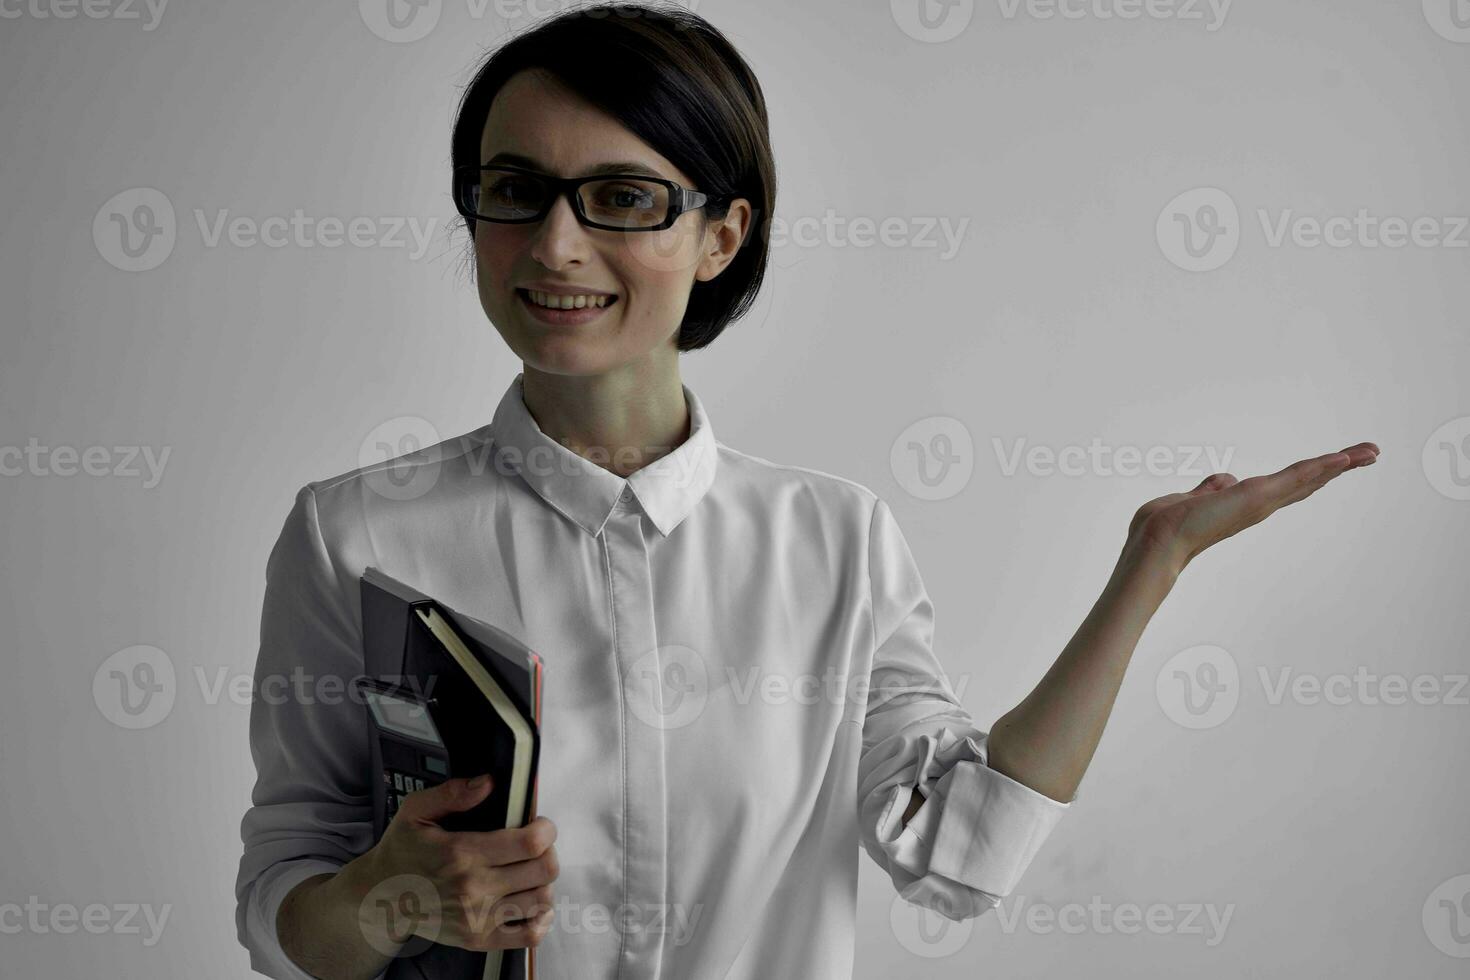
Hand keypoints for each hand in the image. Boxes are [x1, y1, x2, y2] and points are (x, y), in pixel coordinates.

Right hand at [361, 775, 557, 952]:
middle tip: (537, 846)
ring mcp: (478, 918)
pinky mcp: (479, 939)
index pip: (530, 843)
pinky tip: (531, 902)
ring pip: (541, 900)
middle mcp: (474, 888)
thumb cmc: (401, 853)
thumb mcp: (415, 811)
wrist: (380, 898)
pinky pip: (528, 935)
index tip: (540, 825)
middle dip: (548, 852)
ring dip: (543, 882)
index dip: (545, 830)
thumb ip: (452, 793)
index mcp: (462, 853)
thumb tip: (487, 783)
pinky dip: (540, 919)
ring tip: (530, 872)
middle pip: (543, 870)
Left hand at [1125, 441, 1379, 575]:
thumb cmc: (1166, 525)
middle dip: (1338, 468)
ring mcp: (1261, 503)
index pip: (1287, 486)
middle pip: (1307, 482)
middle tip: (1371, 454)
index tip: (1336, 462)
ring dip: (1340, 463)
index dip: (1312, 475)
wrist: (1158, 540)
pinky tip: (1344, 457)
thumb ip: (1210, 489)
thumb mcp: (1192, 498)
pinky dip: (1321, 467)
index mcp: (1245, 505)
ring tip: (1371, 451)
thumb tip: (1224, 479)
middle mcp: (1259, 506)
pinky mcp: (1258, 497)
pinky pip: (1295, 477)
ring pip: (1309, 478)